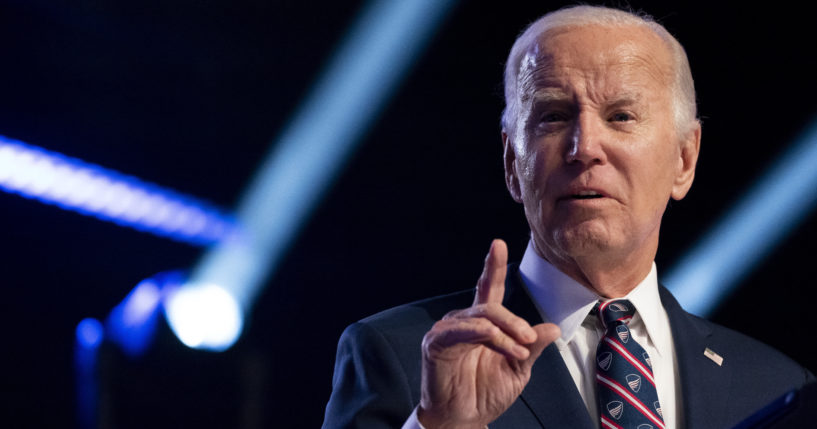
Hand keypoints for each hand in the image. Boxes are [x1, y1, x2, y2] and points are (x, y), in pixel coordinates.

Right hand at [416, 239, 560, 428]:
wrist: (464, 420)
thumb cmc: (485, 393)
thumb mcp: (518, 369)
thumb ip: (533, 347)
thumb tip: (552, 328)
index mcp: (483, 324)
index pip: (489, 289)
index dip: (493, 266)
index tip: (498, 244)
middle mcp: (464, 322)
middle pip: (491, 305)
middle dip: (515, 321)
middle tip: (530, 341)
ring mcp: (448, 331)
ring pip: (481, 317)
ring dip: (504, 332)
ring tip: (519, 352)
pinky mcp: (436, 343)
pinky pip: (460, 330)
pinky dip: (481, 333)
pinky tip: (493, 339)